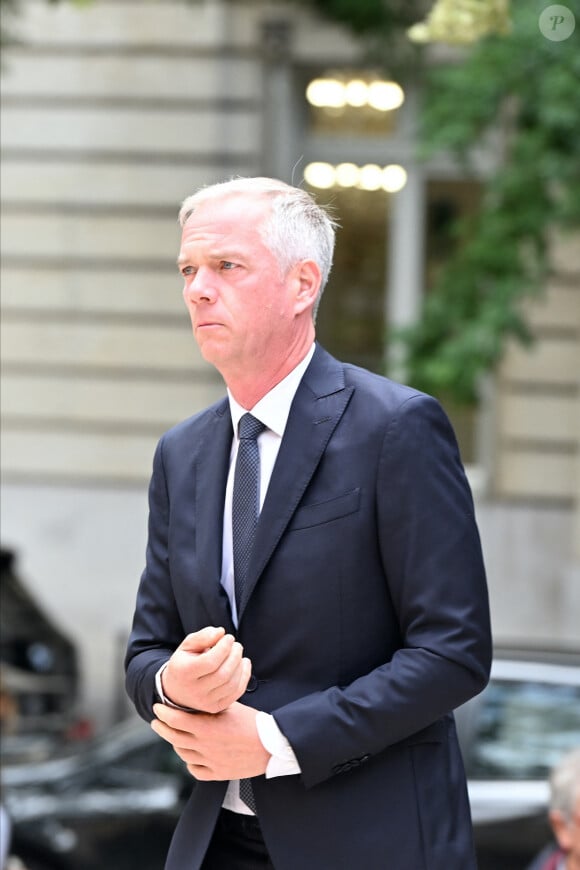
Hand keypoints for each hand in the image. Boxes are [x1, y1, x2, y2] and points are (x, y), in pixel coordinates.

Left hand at [151, 701, 269, 780]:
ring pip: (183, 754)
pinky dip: (190, 762)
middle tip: (157, 722)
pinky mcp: (218, 773)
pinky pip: (195, 769)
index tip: (158, 708)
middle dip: (162, 728)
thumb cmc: (254, 723)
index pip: (176, 719)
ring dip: (176, 743)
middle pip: (174, 737)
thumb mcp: (231, 707)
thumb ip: (211, 707)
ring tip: (174, 735)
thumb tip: (197, 700)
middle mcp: (205, 746)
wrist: (272, 745)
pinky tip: (190, 755)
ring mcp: (210, 762)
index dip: (164, 713)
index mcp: (207, 728)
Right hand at [162, 626, 251, 713]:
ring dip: (240, 665)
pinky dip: (244, 676)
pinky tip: (243, 664)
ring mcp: (205, 702)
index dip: (223, 648)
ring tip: (238, 653)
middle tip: (236, 645)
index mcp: (184, 673)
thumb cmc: (184, 664)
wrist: (176, 690)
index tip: (228, 637)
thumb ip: (202, 637)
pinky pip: (236, 693)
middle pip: (223, 674)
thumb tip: (220, 632)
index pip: (210, 662)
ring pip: (231, 684)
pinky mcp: (216, 707)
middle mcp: (194, 691)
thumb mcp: (186, 646)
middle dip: (234, 656)